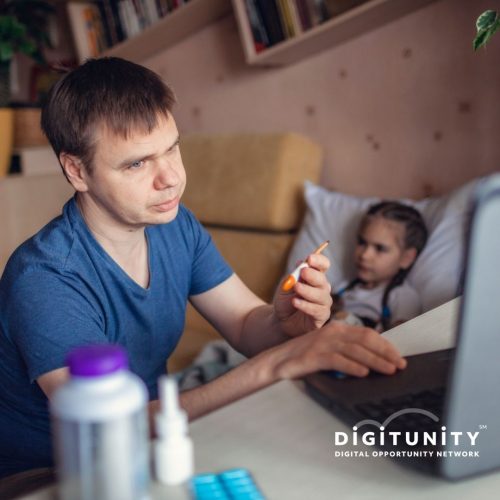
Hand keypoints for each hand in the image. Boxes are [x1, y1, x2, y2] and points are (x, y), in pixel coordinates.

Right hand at [269, 321, 406, 379]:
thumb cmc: (303, 359)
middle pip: (365, 340)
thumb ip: (347, 351)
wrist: (275, 363)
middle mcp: (331, 333)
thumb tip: (374, 361)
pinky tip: (363, 374)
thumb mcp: (328, 350)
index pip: (368, 334)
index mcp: (337, 329)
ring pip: (355, 350)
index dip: (386, 346)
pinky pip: (337, 360)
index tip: (399, 358)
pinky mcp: (313, 356)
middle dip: (386, 353)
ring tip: (389, 370)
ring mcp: (322, 343)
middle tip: (400, 365)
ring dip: (375, 361)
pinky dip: (352, 367)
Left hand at [274, 253, 331, 337]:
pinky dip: (305, 305)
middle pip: (323, 280)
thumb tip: (301, 262)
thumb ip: (294, 276)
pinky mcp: (321, 316)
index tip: (310, 259)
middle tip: (303, 272)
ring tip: (296, 288)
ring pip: (321, 295)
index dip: (319, 261)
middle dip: (313, 275)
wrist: (281, 321)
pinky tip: (295, 302)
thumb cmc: (285, 301)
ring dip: (308, 290)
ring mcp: (323, 303)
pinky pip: (317, 310)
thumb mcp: (286, 286)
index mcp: (315, 277)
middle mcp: (322, 288)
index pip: (323, 265)